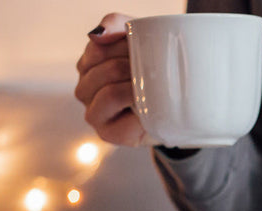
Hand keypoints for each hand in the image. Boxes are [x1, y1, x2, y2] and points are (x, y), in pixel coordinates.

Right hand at [75, 13, 146, 145]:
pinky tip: (149, 104)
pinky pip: (120, 115)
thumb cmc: (154, 74)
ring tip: (154, 86)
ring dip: (136, 86)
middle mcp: (85, 90)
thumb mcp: (137, 41)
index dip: (125, 45)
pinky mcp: (108, 133)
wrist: (176, 112)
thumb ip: (115, 25)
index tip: (147, 50)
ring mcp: (93, 113)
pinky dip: (136, 105)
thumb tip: (97, 34)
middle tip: (156, 70)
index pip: (98, 48)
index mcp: (88, 66)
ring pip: (109, 91)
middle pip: (105, 69)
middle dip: (135, 66)